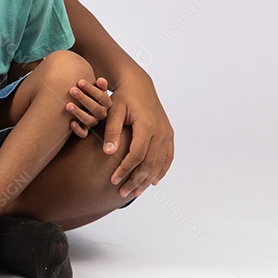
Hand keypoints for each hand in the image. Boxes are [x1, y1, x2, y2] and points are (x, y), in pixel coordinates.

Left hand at [66, 76, 111, 136]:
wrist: (84, 106)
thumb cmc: (89, 93)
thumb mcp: (96, 88)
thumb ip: (100, 85)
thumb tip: (101, 80)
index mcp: (106, 103)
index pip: (102, 97)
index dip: (91, 89)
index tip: (80, 81)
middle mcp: (102, 114)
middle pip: (95, 108)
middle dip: (83, 98)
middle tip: (72, 90)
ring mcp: (93, 122)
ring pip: (89, 120)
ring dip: (78, 112)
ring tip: (68, 105)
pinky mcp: (85, 131)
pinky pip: (83, 133)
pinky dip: (77, 129)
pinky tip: (71, 122)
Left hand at [101, 75, 173, 198]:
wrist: (139, 84)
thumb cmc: (123, 97)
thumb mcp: (114, 111)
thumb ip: (111, 132)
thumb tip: (108, 153)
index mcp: (147, 125)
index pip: (136, 155)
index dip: (125, 170)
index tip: (113, 181)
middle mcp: (160, 131)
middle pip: (149, 163)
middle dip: (136, 180)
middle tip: (122, 193)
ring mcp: (167, 133)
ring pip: (160, 163)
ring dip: (148, 180)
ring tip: (135, 192)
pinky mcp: (169, 134)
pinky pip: (168, 157)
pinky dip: (161, 171)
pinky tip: (152, 181)